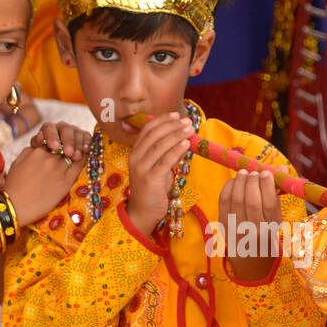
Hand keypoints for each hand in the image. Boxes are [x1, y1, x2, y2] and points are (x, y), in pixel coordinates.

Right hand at [0, 143, 83, 227]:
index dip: (57, 145)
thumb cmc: (13, 187)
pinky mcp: (66, 181)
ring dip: (77, 152)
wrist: (15, 207)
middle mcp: (49, 158)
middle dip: (68, 148)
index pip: (52, 141)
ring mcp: (58, 169)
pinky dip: (83, 159)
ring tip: (79, 154)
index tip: (59, 149)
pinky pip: (79, 165)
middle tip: (71, 151)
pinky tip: (84, 157)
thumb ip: (29, 151)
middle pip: (64, 147)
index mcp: (36, 151)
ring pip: (73, 154)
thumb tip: (39, 147)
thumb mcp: (17, 162)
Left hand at [29, 120, 91, 161]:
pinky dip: (86, 143)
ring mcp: (73, 131)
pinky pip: (86, 136)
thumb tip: (40, 136)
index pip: (48, 128)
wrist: (50, 168)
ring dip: (77, 144)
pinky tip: (85, 151)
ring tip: (76, 157)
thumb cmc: (42, 162)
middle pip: (65, 128)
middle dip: (67, 141)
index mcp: (47, 130)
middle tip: (68, 153)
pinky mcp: (83, 136)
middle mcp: (60, 128)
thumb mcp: (36, 153)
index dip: (52, 136)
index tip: (55, 148)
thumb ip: (37, 144)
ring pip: (76, 132)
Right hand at [125, 113, 192, 236]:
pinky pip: (164, 161)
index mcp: (135, 152)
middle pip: (154, 135)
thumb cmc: (153, 189)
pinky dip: (176, 150)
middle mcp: (135, 158)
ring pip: (159, 146)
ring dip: (177, 135)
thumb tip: (183, 139)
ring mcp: (141, 168)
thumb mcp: (159, 167)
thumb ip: (166, 154)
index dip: (163, 120)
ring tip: (190, 129)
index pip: (148, 129)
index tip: (177, 115)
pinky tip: (186, 144)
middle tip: (188, 122)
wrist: (143, 212)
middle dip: (172, 125)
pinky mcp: (150, 179)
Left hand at [219, 168, 282, 280]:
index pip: (269, 204)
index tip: (266, 173)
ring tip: (244, 173)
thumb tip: (281, 167)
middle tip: (254, 173)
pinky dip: (229, 186)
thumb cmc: (265, 227)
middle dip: (252, 182)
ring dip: (240, 181)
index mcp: (271, 227)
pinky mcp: (223, 224)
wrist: (250, 254)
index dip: (267, 185)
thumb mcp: (276, 214)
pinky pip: (223, 200)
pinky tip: (235, 181)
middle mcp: (254, 230)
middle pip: (251, 201)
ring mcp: (237, 229)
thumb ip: (277, 191)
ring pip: (236, 199)